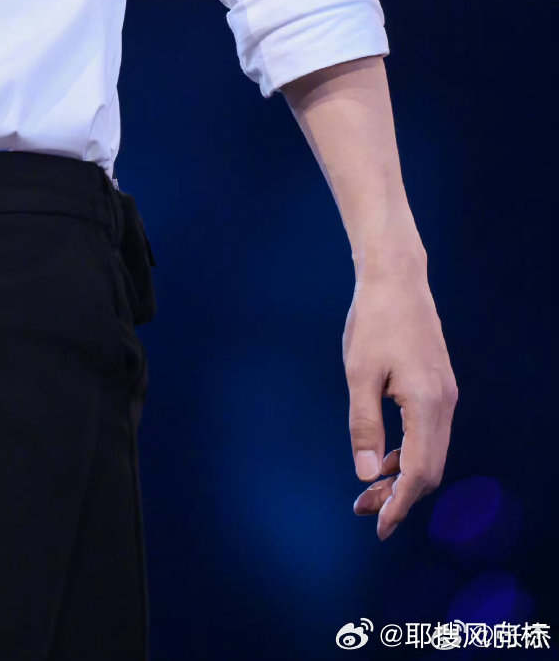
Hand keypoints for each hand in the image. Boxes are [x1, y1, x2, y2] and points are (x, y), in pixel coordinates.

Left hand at [343, 264, 457, 539]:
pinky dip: (409, 452)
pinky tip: (384, 457)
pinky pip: (429, 433)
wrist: (396, 277)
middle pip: (430, 469)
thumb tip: (366, 474)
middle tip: (364, 509)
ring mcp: (445, 394)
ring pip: (431, 452)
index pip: (419, 471)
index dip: (400, 504)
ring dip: (403, 475)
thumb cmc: (373, 320)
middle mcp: (444, 403)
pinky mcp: (438, 386)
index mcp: (427, 403)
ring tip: (369, 489)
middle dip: (400, 495)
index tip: (379, 527)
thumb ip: (364, 424)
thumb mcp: (359, 372)